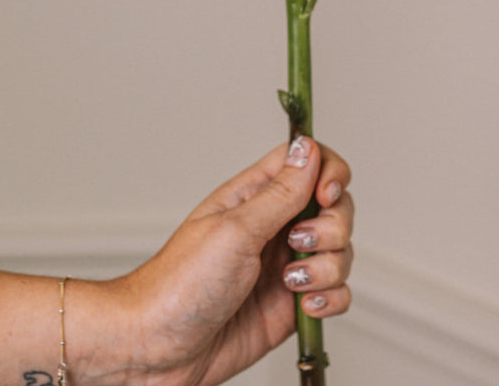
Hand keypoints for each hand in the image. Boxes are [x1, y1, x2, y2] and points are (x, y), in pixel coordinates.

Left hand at [105, 136, 353, 385]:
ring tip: (291, 283)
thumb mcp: (234, 231)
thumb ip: (280, 194)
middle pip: (333, 207)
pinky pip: (335, 292)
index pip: (306, 162)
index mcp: (253, 195)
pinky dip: (331, 299)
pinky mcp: (292, 304)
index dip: (328, 172)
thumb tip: (310, 150)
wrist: (160, 348)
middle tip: (298, 244)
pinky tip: (304, 307)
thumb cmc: (179, 284)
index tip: (326, 195)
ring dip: (328, 268)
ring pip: (339, 251)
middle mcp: (272, 226)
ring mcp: (284, 265)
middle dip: (331, 227)